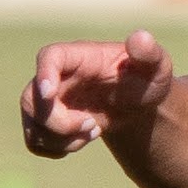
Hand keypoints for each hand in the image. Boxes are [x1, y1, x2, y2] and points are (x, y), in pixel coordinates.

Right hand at [22, 32, 175, 159]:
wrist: (137, 103)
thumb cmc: (145, 79)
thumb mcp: (155, 66)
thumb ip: (149, 54)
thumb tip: (142, 38)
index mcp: (80, 57)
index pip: (50, 56)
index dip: (43, 73)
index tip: (49, 93)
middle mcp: (57, 77)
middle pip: (32, 98)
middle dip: (60, 122)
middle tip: (94, 126)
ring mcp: (48, 100)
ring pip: (33, 124)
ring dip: (61, 139)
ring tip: (94, 132)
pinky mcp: (46, 121)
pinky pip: (35, 141)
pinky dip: (56, 149)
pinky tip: (81, 140)